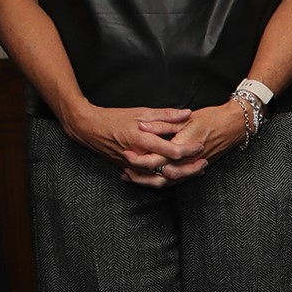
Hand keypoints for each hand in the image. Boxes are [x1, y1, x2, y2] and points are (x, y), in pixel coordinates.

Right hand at [63, 104, 198, 182]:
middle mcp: (139, 156)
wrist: (88, 128)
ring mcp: (133, 166)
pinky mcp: (128, 169)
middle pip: (169, 171)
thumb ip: (165, 115)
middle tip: (203, 163)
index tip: (200, 146)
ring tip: (194, 171)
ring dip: (179, 177)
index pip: (171, 151)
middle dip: (189, 169)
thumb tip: (187, 113)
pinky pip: (148, 180)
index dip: (189, 150)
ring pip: (160, 180)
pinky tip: (175, 176)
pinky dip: (163, 180)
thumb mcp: (141, 112)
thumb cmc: (114, 117)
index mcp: (143, 140)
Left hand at [137, 103, 251, 183]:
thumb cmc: (212, 118)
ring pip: (167, 182)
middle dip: (141, 175)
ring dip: (148, 181)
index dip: (139, 159)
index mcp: (183, 146)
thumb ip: (164, 123)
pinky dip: (161, 181)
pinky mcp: (194, 169)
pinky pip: (176, 181)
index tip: (126, 153)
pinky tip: (149, 178)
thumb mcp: (186, 118)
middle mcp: (188, 160)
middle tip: (125, 169)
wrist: (234, 125)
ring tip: (132, 176)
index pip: (157, 159)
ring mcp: (192, 167)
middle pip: (160, 175)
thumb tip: (144, 126)